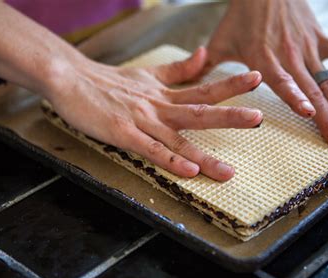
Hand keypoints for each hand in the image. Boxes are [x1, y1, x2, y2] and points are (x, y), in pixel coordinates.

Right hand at [46, 47, 262, 180]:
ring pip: (178, 139)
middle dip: (229, 117)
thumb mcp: (148, 73)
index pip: (203, 88)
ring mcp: (141, 120)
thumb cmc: (108, 81)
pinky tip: (189, 172)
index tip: (257, 78)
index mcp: (165, 94)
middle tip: (258, 118)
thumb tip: (205, 56)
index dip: (231, 84)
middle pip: (198, 112)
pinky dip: (170, 161)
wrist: (70, 78)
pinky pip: (151, 151)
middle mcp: (158, 106)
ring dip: (204, 155)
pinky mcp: (123, 133)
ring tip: (228, 172)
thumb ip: (178, 69)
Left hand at [207, 0, 327, 147]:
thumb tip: (186, 91)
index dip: (296, 97)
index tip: (310, 114)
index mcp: (264, 59)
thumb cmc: (241, 16)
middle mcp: (290, 57)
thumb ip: (206, 68)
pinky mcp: (320, 38)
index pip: (283, 81)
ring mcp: (308, 48)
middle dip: (327, 118)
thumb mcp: (221, 41)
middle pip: (312, 91)